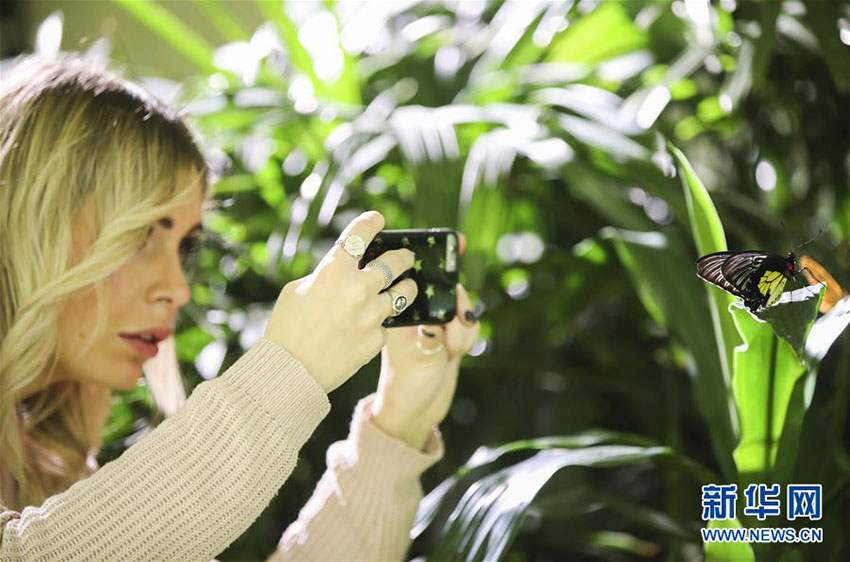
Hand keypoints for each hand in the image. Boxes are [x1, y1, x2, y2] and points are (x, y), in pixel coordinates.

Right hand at [263, 211, 417, 392]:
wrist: (291, 371)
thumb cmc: (286, 328)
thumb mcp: (296, 290)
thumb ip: (324, 276)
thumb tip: (341, 272)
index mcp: (334, 271)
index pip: (360, 236)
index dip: (372, 223)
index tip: (378, 220)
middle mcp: (358, 289)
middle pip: (395, 262)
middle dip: (403, 256)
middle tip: (406, 256)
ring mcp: (371, 315)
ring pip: (404, 292)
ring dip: (405, 286)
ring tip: (405, 285)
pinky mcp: (377, 338)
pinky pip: (386, 324)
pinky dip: (379, 323)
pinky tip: (369, 326)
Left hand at [371, 234, 479, 449]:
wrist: (415, 412)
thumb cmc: (404, 385)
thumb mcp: (415, 361)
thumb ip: (429, 341)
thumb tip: (436, 323)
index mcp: (400, 309)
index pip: (419, 273)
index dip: (438, 255)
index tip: (458, 241)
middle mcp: (418, 310)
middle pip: (447, 285)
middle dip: (458, 302)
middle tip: (456, 323)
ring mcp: (435, 321)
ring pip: (462, 305)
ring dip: (462, 326)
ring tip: (451, 348)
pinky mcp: (451, 332)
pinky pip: (469, 323)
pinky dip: (467, 335)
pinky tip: (455, 351)